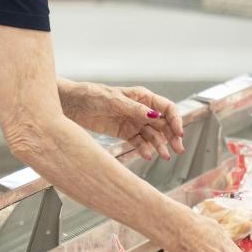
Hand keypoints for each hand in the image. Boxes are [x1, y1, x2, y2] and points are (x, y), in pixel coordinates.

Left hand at [59, 80, 185, 159]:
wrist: (72, 104)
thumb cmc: (92, 95)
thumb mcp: (113, 100)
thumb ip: (134, 109)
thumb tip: (155, 115)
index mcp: (142, 97)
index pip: (166, 108)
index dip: (175, 120)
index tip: (179, 133)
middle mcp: (141, 110)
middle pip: (163, 124)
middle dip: (172, 136)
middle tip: (179, 150)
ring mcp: (133, 122)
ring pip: (152, 135)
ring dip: (160, 145)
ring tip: (165, 156)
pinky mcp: (124, 132)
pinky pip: (138, 142)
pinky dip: (144, 149)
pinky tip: (147, 155)